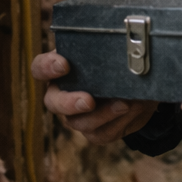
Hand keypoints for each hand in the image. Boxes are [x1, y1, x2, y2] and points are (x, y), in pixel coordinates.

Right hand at [31, 51, 159, 145]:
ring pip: (78, 122)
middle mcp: (63, 94)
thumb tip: (122, 48)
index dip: (46, 67)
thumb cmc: (120, 63)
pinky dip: (119, 122)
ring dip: (103, 114)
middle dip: (69, 103)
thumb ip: (109, 49)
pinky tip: (132, 110)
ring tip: (125, 104)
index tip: (64, 65)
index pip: (40, 68)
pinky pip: (101, 133)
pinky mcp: (95, 131)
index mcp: (61, 69)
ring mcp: (77, 116)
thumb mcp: (114, 52)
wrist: (140, 89)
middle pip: (52, 103)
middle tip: (88, 101)